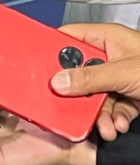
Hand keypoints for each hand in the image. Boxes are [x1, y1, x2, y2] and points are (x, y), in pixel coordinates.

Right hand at [54, 23, 139, 138]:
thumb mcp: (125, 73)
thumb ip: (90, 76)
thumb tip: (59, 81)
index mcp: (108, 38)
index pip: (68, 38)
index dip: (50, 51)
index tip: (37, 69)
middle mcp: (110, 56)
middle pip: (77, 73)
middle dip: (79, 95)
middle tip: (74, 106)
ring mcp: (119, 77)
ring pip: (92, 95)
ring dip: (97, 114)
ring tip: (105, 125)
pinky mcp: (127, 96)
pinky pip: (108, 107)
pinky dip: (111, 119)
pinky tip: (117, 125)